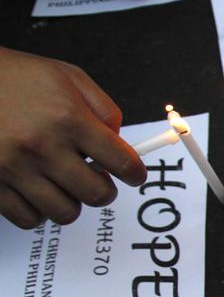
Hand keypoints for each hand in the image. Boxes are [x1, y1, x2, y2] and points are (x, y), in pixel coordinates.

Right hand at [0, 47, 145, 228]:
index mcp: (68, 118)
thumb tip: (121, 142)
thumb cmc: (16, 77)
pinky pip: (29, 219)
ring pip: (65, 213)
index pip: (122, 162)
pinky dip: (39, 211)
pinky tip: (38, 191)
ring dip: (72, 201)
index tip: (134, 175)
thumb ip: (103, 109)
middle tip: (97, 178)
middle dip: (105, 189)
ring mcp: (14, 169)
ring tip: (64, 183)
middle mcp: (42, 147)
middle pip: (97, 194)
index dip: (136, 173)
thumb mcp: (68, 77)